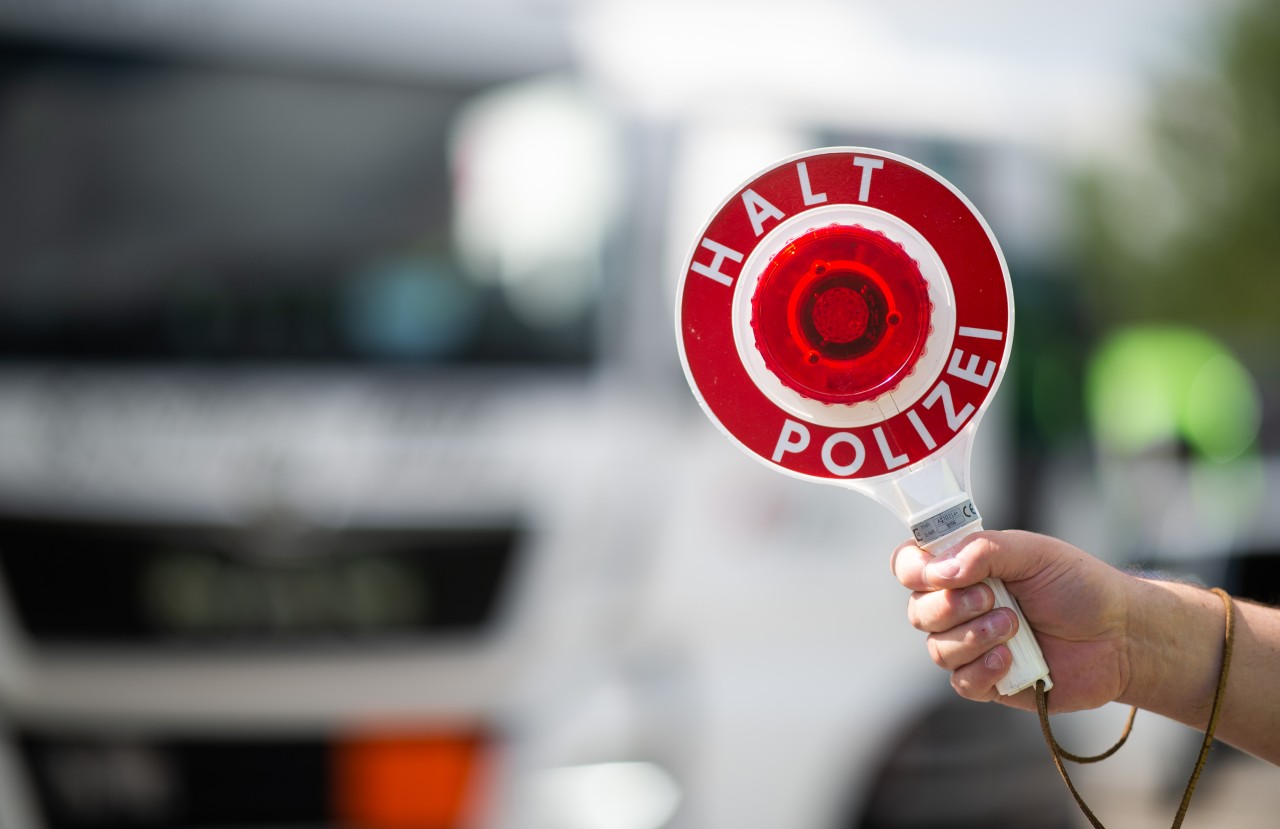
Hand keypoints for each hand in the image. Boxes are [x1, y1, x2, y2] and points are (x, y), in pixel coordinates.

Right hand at [890, 530, 1133, 713]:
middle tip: (993, 599)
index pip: (909, 566)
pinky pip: (960, 682)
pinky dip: (982, 669)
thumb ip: (985, 550)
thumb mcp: (1034, 553)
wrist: (1121, 636)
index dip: (915, 571)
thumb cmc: (1079, 586)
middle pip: (917, 610)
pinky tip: (1011, 660)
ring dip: (972, 637)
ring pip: (936, 648)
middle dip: (951, 606)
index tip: (943, 574)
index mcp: (963, 569)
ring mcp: (971, 645)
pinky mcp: (987, 681)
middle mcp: (959, 606)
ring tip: (1014, 628)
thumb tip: (942, 570)